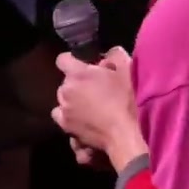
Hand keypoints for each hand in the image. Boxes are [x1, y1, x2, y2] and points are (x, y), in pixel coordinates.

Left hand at [52, 47, 147, 169]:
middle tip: (95, 87)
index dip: (72, 60)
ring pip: (62, 100)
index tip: (83, 65)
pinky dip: (69, 116)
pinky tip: (81, 119)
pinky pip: (61, 117)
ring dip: (72, 100)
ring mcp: (64, 110)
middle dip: (77, 82)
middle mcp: (66, 90)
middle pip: (65, 82)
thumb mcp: (127, 70)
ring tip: (88, 105)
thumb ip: (115, 55)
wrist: (124, 133)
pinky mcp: (66, 127)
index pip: (62, 59)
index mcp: (78, 74)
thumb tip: (107, 56)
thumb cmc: (126, 100)